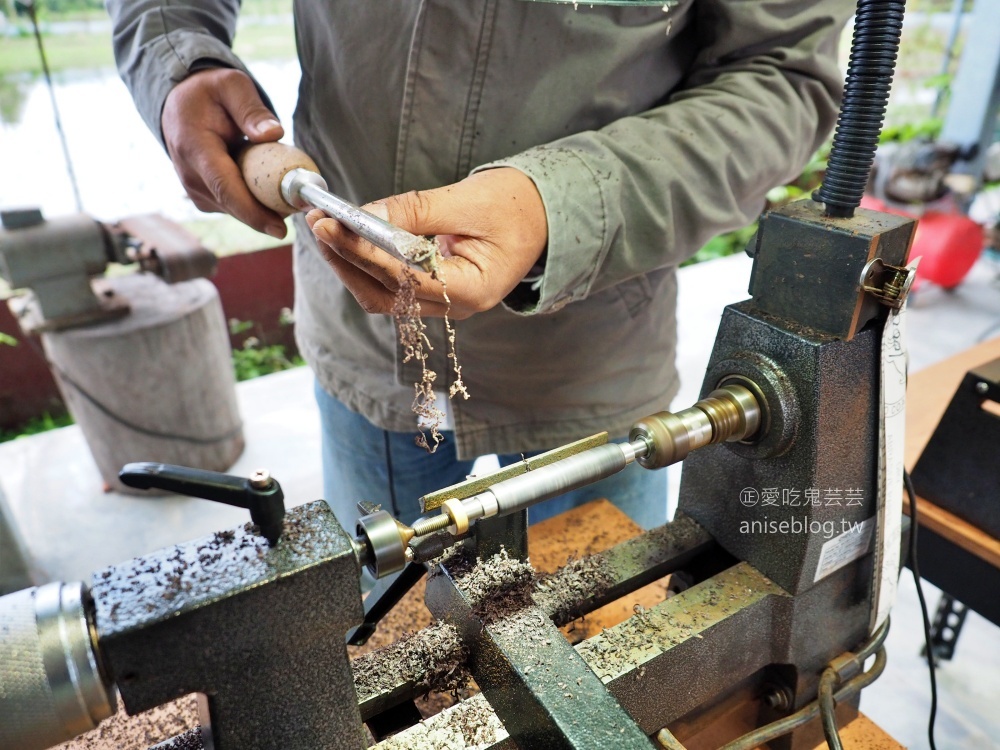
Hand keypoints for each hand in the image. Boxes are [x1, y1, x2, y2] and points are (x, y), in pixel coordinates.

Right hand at [161, 68, 287, 237]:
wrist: (180, 107)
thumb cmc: (210, 94)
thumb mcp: (232, 85)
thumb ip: (251, 109)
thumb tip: (274, 134)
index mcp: (194, 147)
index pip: (224, 187)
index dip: (253, 212)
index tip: (280, 229)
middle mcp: (190, 175)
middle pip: (234, 205)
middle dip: (270, 213)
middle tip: (303, 207)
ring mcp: (195, 190)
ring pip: (238, 209)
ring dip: (265, 205)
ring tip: (287, 188)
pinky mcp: (205, 198)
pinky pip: (236, 206)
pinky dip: (256, 201)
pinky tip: (270, 185)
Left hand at [307, 168, 547, 318]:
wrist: (544, 216)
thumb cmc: (516, 206)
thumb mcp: (467, 200)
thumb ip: (413, 211)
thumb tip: (362, 214)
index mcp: (472, 289)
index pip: (402, 276)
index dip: (361, 251)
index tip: (329, 225)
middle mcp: (455, 306)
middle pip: (384, 296)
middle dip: (346, 261)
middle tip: (317, 225)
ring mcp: (444, 303)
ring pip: (383, 296)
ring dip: (350, 265)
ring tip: (325, 229)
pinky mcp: (434, 291)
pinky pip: (391, 286)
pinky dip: (366, 264)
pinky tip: (348, 239)